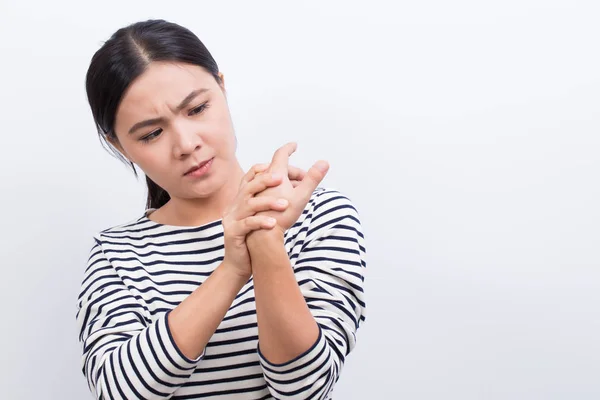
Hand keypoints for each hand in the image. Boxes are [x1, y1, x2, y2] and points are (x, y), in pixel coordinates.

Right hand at [220, 162, 310, 277]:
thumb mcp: (263, 215)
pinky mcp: (233, 232)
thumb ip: (273, 199)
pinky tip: (273, 223)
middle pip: (249, 186)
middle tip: (281, 178)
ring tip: (284, 204)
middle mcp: (236, 205)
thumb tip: (295, 185)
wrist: (240, 263)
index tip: (276, 164)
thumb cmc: (255, 237)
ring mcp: (233, 218)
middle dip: (265, 180)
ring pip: (248, 204)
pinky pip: (247, 224)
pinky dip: (260, 222)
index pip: (250, 177)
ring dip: (267, 202)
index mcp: (243, 198)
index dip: (262, 168)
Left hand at [252, 142, 329, 233]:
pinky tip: (280, 198)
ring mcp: (256, 189)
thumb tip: (325, 162)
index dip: (289, 148)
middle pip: (279, 168)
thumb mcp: (301, 195)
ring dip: (285, 180)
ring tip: (295, 191)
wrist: (261, 233)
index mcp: (274, 173)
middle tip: (306, 181)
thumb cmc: (282, 215)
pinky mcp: (252, 200)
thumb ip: (313, 178)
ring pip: (272, 178)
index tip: (294, 145)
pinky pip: (264, 187)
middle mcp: (262, 178)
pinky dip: (274, 188)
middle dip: (293, 171)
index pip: (281, 154)